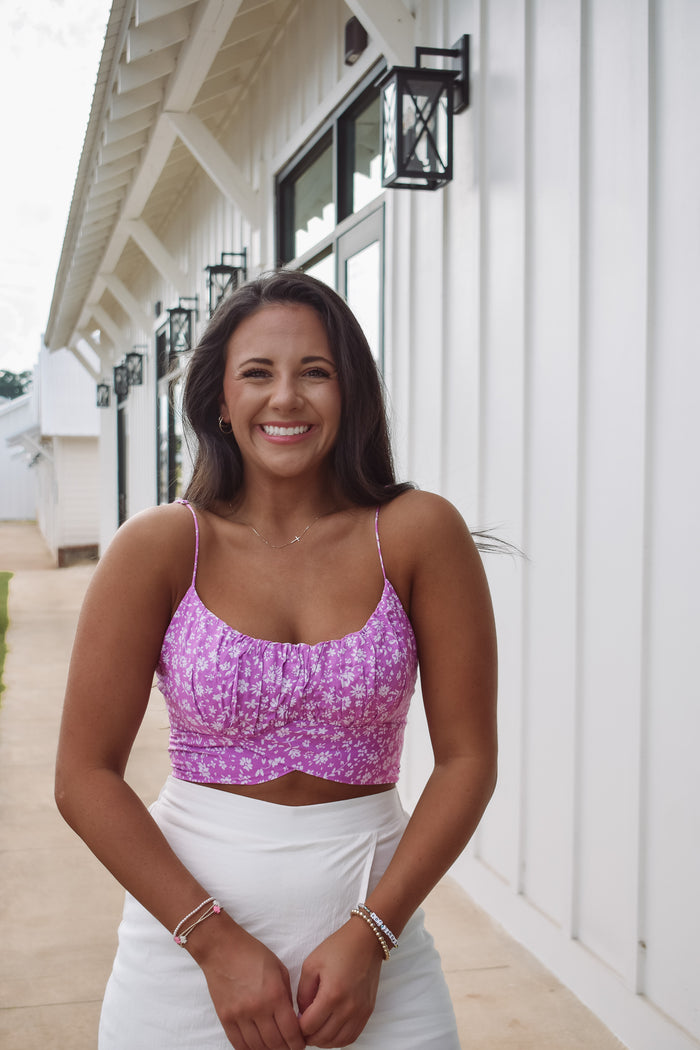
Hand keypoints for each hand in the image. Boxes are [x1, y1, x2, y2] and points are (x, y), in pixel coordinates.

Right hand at [190, 916, 306, 1049]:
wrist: (222, 948)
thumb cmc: (253, 954)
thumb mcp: (279, 969)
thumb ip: (287, 996)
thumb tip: (292, 1019)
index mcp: (275, 995)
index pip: (291, 1031)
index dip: (298, 1043)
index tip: (301, 1044)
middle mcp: (257, 1008)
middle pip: (275, 1043)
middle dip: (286, 1049)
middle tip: (290, 1047)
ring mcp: (239, 1015)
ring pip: (257, 1047)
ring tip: (275, 1047)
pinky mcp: (225, 1018)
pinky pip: (238, 1044)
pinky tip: (257, 1047)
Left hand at [296, 918, 383, 1047]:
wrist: (366, 940)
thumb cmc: (338, 948)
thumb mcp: (311, 964)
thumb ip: (302, 992)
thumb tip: (302, 1013)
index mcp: (332, 994)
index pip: (309, 1026)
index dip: (297, 1027)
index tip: (293, 1020)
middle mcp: (348, 1007)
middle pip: (322, 1038)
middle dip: (308, 1036)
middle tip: (301, 1028)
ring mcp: (360, 1012)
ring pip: (337, 1042)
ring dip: (323, 1040)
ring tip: (315, 1030)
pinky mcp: (367, 1011)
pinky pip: (352, 1036)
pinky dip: (339, 1039)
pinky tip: (330, 1031)